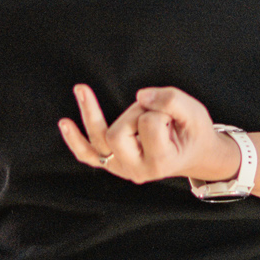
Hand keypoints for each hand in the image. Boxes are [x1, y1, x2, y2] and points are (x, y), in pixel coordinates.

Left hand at [58, 83, 239, 185]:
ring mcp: (122, 168)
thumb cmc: (193, 132)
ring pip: (99, 140)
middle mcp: (138, 170)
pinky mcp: (112, 163)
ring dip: (91, 114)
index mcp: (162, 162)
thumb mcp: (194, 111)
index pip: (148, 125)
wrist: (195, 154)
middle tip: (155, 112)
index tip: (172, 114)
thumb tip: (141, 96)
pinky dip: (75, 140)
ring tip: (81, 88)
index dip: (159, 109)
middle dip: (134, 113)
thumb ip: (171, 100)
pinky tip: (64, 123)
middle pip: (118, 133)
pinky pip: (88, 155)